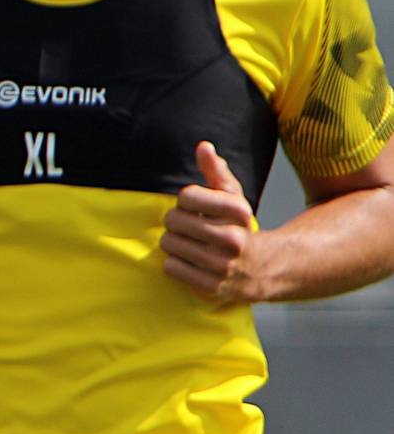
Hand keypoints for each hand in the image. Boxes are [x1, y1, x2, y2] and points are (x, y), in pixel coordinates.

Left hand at [162, 141, 264, 303]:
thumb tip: (203, 147)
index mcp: (238, 213)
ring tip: (191, 244)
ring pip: (169, 244)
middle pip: (173, 220)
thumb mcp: (233, 199)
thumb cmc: (240, 228)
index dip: (186, 201)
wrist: (264, 270)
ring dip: (174, 243)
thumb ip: (217, 172)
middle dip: (176, 222)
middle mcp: (233, 240)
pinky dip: (175, 264)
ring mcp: (222, 267)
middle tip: (189, 227)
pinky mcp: (211, 287)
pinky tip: (191, 262)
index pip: (186, 196)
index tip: (197, 207)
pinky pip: (170, 267)